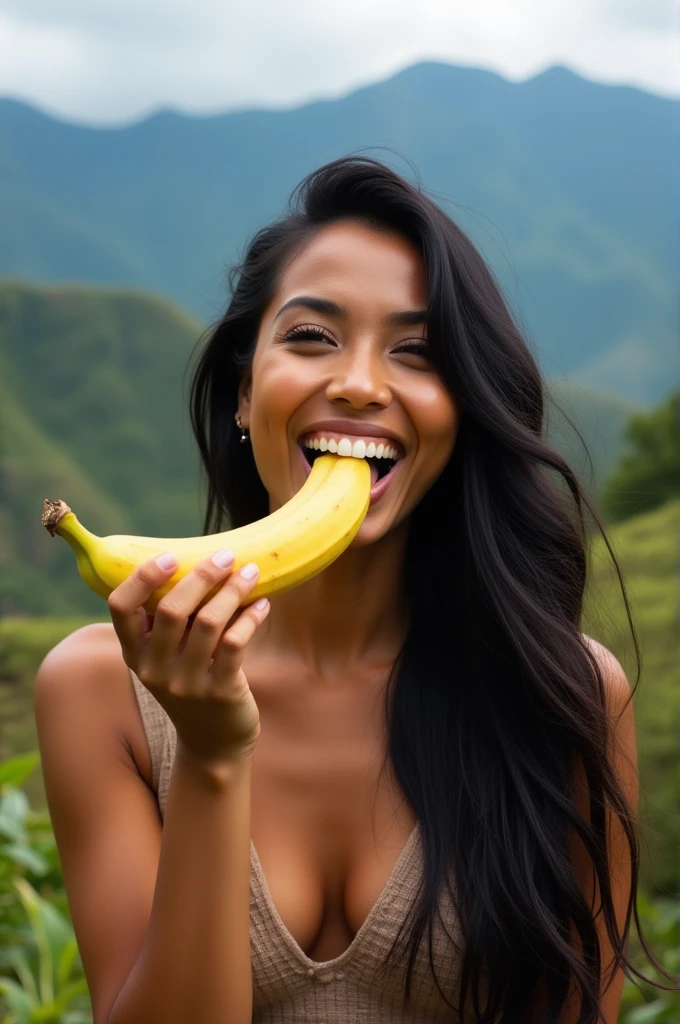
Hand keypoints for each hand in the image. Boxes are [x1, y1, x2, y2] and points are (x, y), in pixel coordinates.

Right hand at [107, 548, 269, 765]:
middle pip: (170, 609)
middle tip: (225, 555)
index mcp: (135, 653)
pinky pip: (236, 644)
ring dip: (232, 591)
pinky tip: (262, 604)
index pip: (120, 607)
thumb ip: (171, 621)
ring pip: (208, 623)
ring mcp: (186, 683)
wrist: (213, 744)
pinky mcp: (220, 693)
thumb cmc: (192, 683)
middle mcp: (154, 669)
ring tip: (251, 572)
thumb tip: (198, 561)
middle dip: (201, 576)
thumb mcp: (168, 658)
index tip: (171, 557)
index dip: (142, 578)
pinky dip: (251, 617)